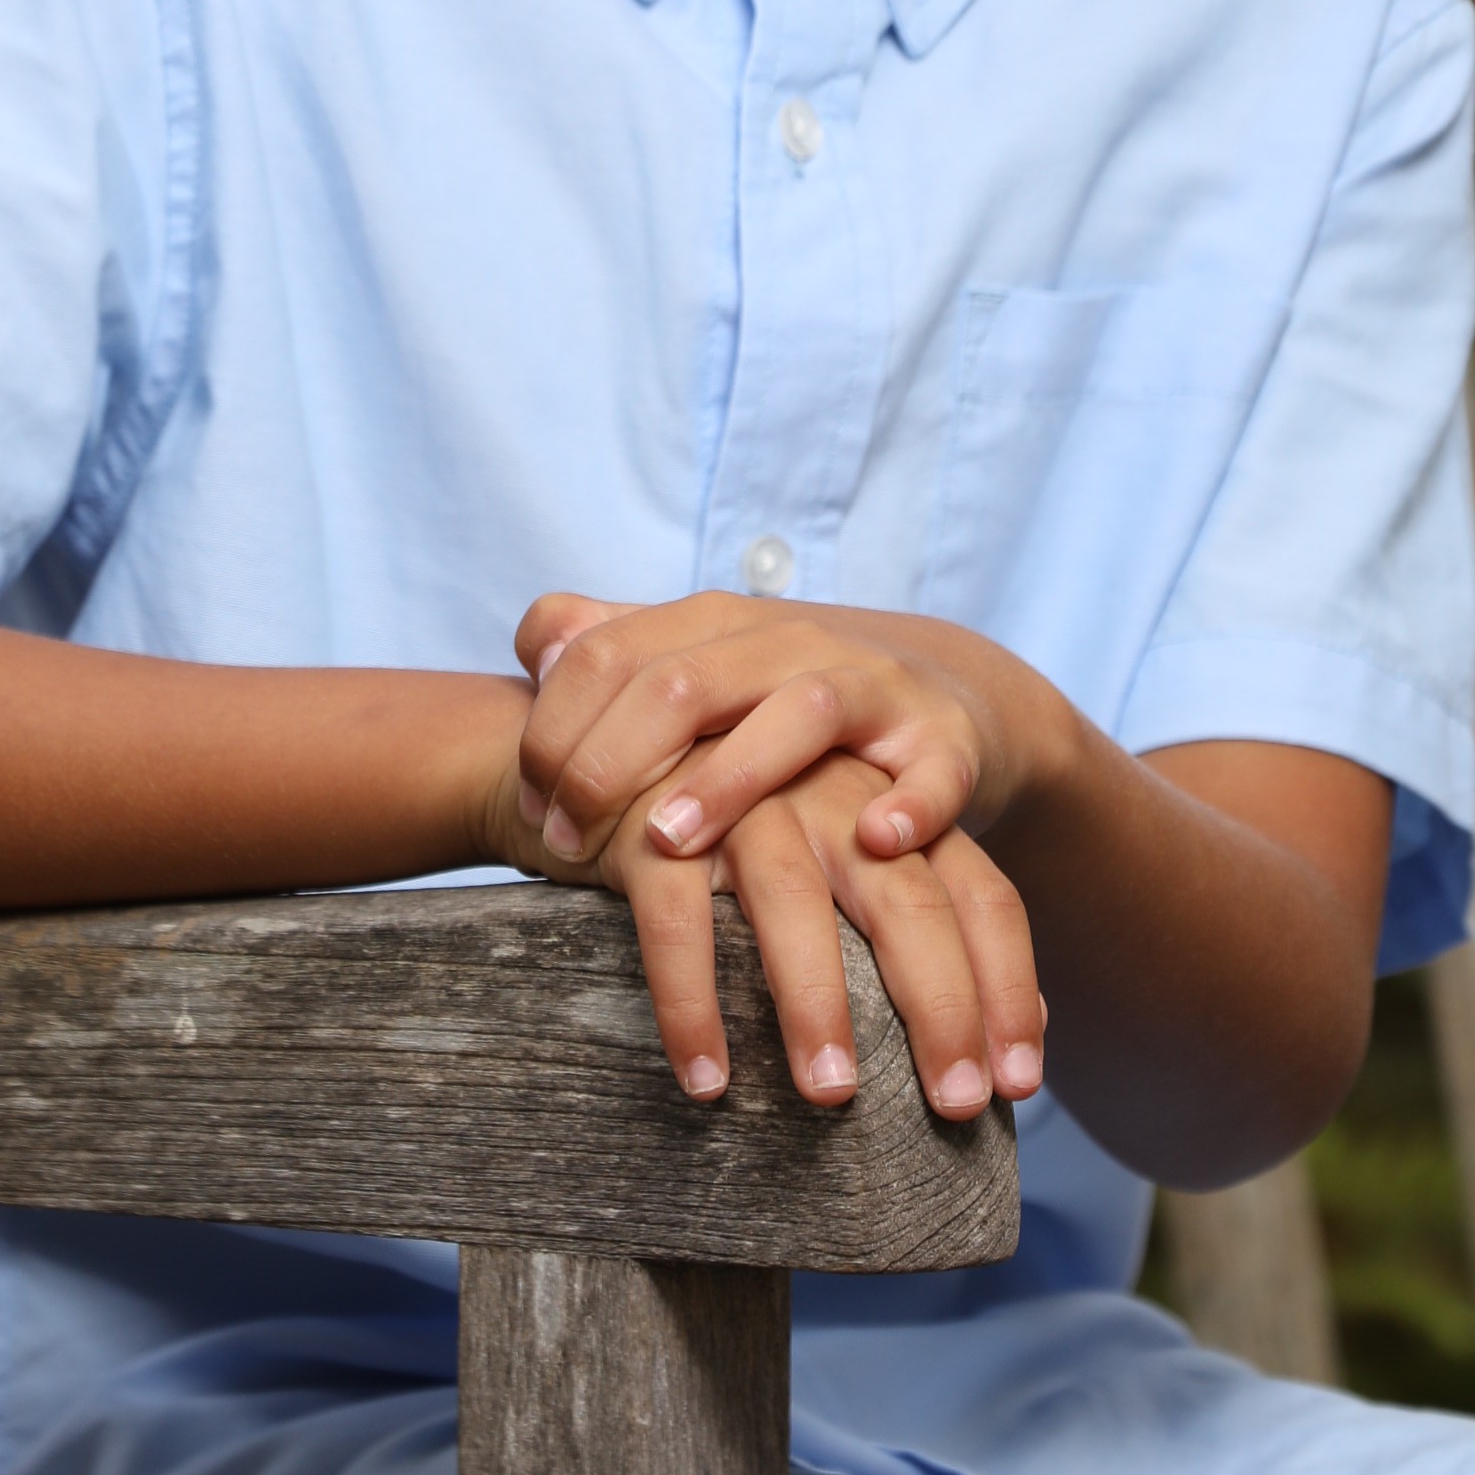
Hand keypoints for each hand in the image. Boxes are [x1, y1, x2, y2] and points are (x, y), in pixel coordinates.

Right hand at [484, 728, 1043, 1117]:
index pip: (983, 896)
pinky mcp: (657, 827)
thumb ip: (916, 924)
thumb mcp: (841, 860)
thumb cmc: (752, 830)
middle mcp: (833, 800)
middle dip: (941, 1008)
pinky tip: (704, 1080)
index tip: (1022, 1086)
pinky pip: (677, 922)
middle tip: (957, 1105)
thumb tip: (1009, 1035)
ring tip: (833, 1099)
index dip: (1008, 990)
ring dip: (817, 1006)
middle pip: (909, 902)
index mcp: (892, 813)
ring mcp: (745, 805)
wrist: (608, 742)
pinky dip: (691, 1003)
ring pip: (794, 906)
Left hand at [512, 586, 1067, 877]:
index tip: (530, 814)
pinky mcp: (944, 739)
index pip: (608, 656)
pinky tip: (874, 839)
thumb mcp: (698, 661)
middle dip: (610, 765)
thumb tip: (536, 645)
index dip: (554, 733)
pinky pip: (933, 771)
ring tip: (668, 842)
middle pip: (682, 682)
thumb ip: (611, 644)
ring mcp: (871, 686)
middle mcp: (788, 642)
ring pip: (799, 715)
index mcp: (713, 625)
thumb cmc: (783, 697)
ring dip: (729, 780)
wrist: (939, 694)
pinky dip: (909, 803)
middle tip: (567, 849)